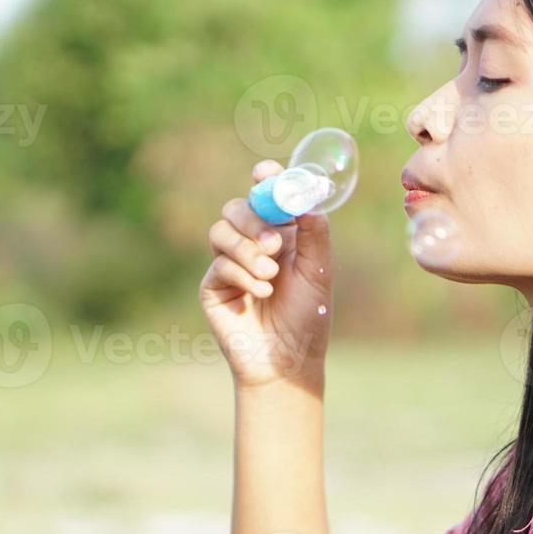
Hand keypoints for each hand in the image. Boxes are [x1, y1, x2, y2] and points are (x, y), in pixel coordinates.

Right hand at [199, 160, 332, 390]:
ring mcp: (229, 263)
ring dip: (247, 250)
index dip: (265, 179)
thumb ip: (314, 233)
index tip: (264, 174)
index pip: (266, 195)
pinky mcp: (214, 286)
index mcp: (281, 233)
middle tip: (275, 244)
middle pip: (238, 208)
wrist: (288, 360)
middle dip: (255, 221)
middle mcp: (253, 243)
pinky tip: (262, 294)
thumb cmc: (308, 317)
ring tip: (270, 276)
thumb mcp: (318, 271)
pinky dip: (243, 276)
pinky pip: (219, 265)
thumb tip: (306, 198)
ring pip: (221, 231)